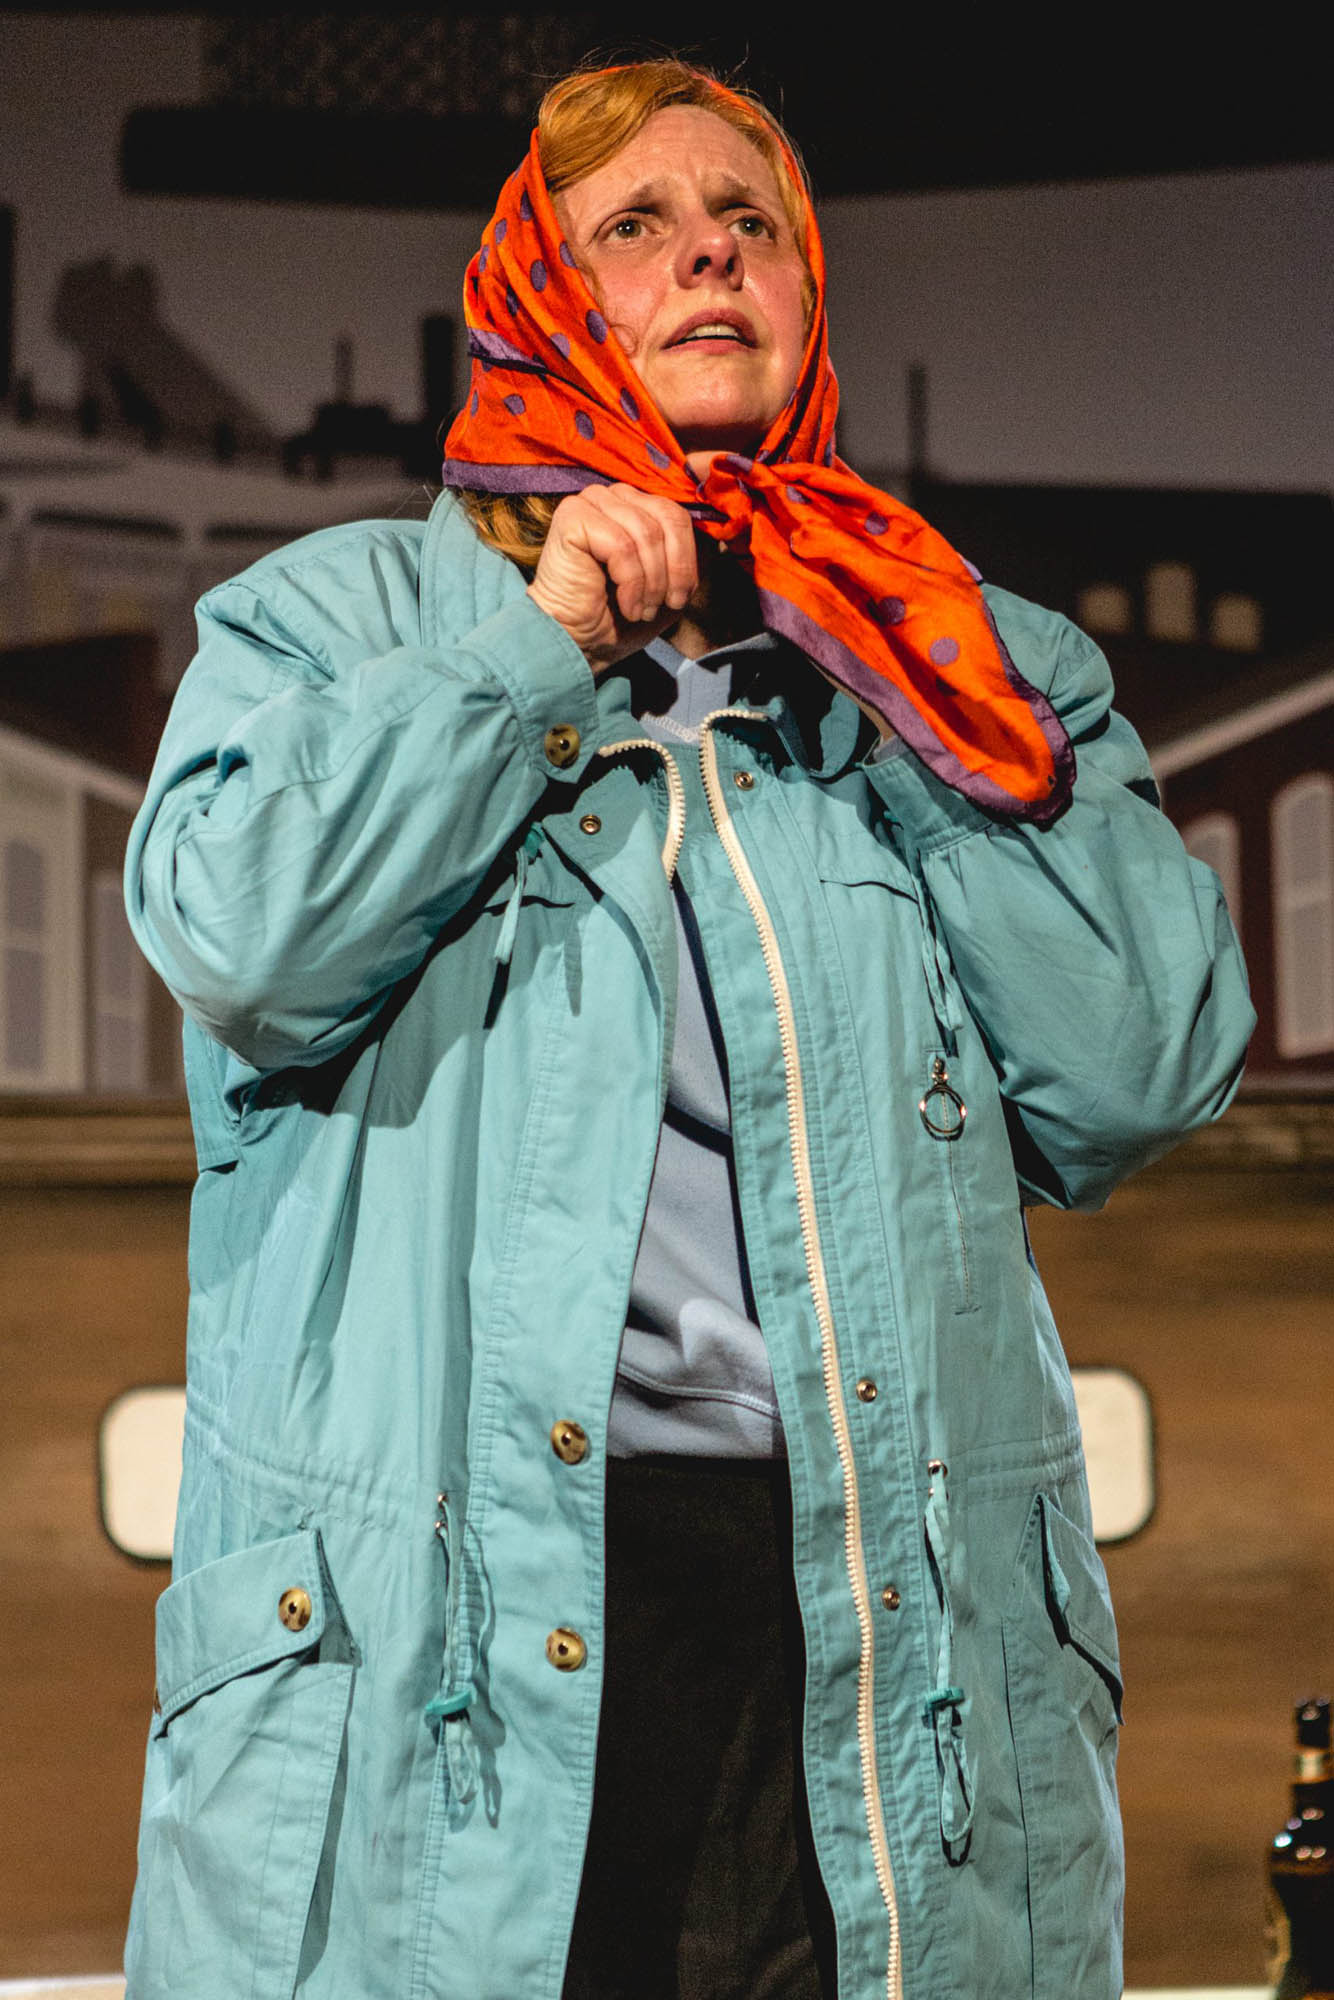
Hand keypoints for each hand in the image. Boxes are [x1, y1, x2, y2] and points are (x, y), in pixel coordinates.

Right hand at [527, 484, 698, 673]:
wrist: (577, 642)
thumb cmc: (618, 616)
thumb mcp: (667, 584)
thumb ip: (688, 556)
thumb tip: (718, 539)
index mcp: (635, 505)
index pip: (678, 515)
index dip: (686, 558)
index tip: (680, 597)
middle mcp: (613, 495)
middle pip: (668, 518)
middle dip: (674, 570)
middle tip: (667, 604)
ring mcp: (591, 501)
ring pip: (647, 534)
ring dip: (652, 582)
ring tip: (642, 610)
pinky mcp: (573, 517)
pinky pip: (622, 545)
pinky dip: (631, 583)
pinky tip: (626, 605)